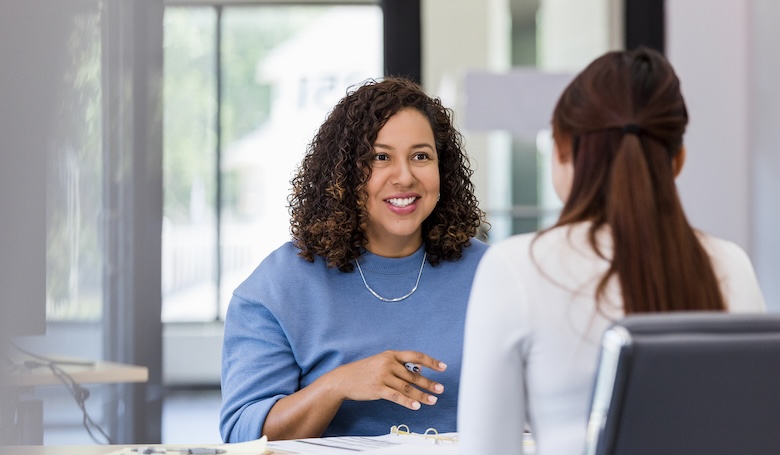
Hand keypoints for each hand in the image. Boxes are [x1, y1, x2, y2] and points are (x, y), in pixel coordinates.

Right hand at [324, 350, 446, 410]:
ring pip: (407, 387)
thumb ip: (399, 365)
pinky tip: (416, 406)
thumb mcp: (381, 362)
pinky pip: (396, 396)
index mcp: (391, 354)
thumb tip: (419, 370)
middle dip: (429, 383)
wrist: (344, 379)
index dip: (431, 361)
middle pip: (414, 374)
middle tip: (440, 389)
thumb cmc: (365, 371)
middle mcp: (388, 363)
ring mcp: (382, 376)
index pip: (415, 356)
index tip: (443, 367)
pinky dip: (407, 402)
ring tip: (433, 401)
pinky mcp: (377, 389)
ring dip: (421, 395)